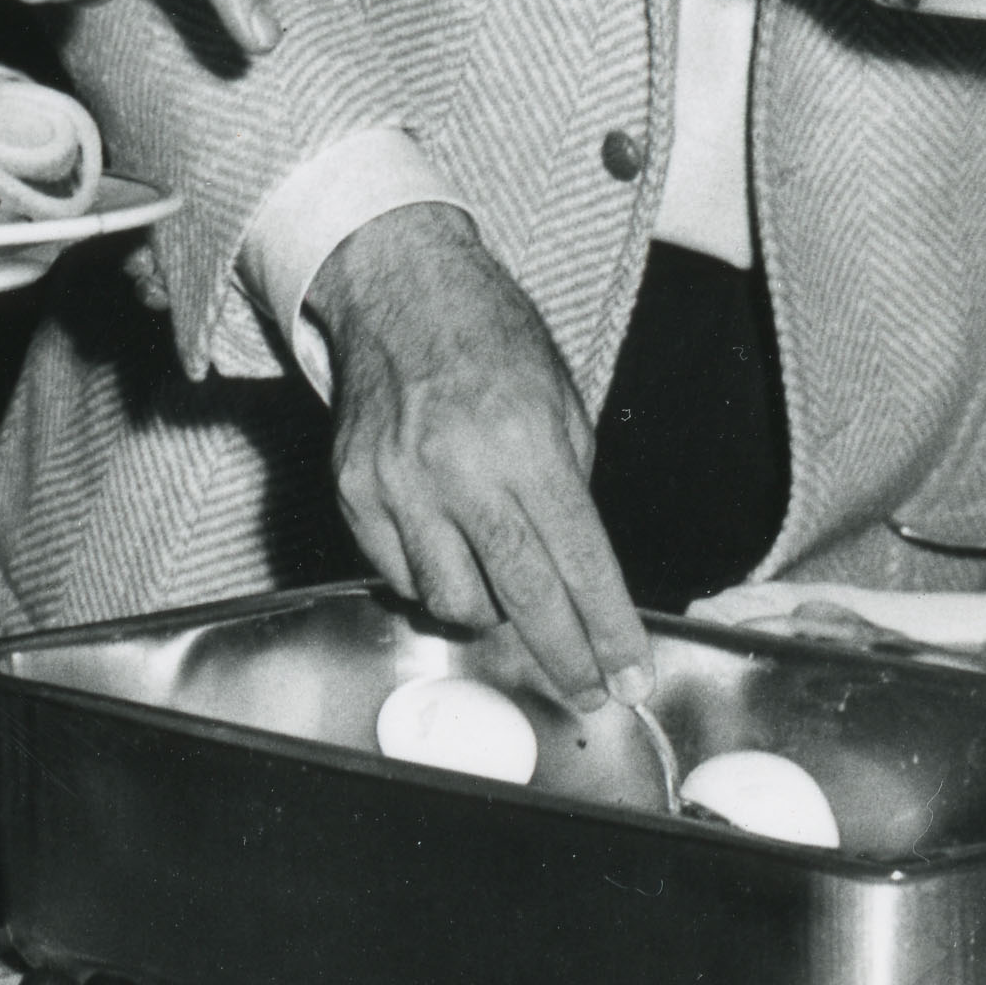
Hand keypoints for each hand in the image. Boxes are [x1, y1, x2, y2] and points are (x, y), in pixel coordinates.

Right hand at [308, 203, 647, 703]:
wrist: (398, 292)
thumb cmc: (490, 342)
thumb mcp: (560, 404)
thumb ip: (569, 494)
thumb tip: (576, 578)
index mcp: (525, 443)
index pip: (578, 561)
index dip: (609, 631)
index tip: (630, 677)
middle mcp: (459, 469)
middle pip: (520, 597)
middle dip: (563, 656)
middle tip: (588, 692)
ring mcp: (398, 485)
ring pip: (452, 602)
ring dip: (488, 611)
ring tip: (502, 584)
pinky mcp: (354, 494)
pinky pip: (399, 575)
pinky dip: (432, 578)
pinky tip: (448, 551)